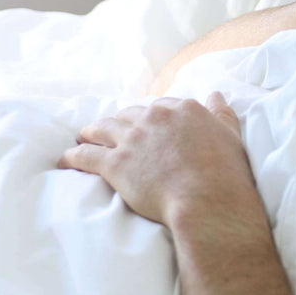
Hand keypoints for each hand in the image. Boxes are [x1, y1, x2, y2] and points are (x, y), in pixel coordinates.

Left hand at [57, 91, 257, 226]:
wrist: (208, 199)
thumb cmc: (225, 172)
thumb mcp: (230, 136)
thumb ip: (221, 113)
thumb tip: (216, 95)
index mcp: (182, 110)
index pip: (160, 107)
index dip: (150, 117)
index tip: (146, 125)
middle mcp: (155, 118)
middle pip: (128, 115)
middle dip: (119, 123)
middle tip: (112, 133)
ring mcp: (133, 140)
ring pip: (102, 129)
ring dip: (91, 133)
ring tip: (83, 138)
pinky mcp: (115, 163)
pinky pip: (86, 156)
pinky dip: (73, 157)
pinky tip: (65, 159)